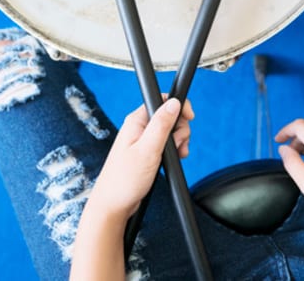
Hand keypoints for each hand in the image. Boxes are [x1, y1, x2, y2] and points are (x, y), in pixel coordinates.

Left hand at [87, 95, 194, 221]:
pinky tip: (175, 159)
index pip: (162, 100)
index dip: (179, 106)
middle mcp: (139, 127)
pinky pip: (167, 143)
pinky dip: (175, 150)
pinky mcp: (147, 151)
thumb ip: (162, 124)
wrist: (114, 204)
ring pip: (170, 130)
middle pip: (170, 115)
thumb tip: (173, 102)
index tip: (189, 118)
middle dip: (181, 129)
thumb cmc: (125, 180)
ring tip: (177, 155)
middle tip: (177, 146)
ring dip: (179, 141)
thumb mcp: (148, 149)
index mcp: (137, 121)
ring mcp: (143, 140)